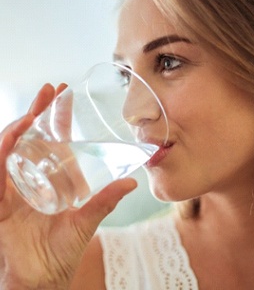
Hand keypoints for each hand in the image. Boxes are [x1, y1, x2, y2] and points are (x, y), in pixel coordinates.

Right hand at [0, 84, 136, 288]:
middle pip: (33, 136)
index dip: (57, 116)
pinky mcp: (0, 199)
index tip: (64, 93)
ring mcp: (14, 185)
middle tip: (50, 90)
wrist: (42, 278)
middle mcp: (33, 175)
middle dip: (39, 111)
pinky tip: (16, 134)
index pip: (54, 138)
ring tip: (35, 109)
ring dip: (21, 125)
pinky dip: (5, 150)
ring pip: (12, 147)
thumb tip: (132, 182)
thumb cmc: (63, 250)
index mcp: (54, 176)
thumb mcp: (88, 220)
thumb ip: (107, 200)